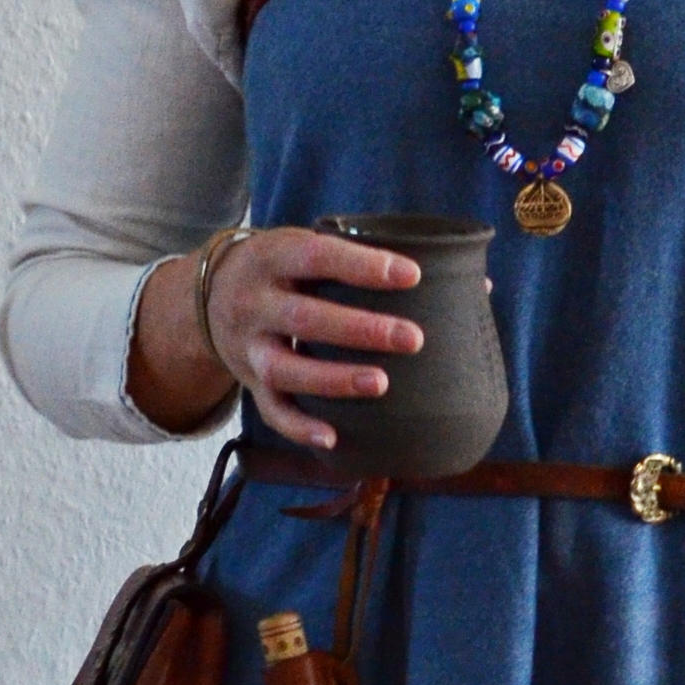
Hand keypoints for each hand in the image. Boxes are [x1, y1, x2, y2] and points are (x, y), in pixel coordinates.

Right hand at [128, 225, 425, 446]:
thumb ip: (377, 260)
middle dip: (360, 329)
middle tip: (414, 339)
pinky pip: (271, 411)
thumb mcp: (311, 247)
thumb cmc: (287, 270)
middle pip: (304, 317)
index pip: (318, 256)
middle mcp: (254, 301)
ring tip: (382, 384)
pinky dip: (299, 427)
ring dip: (333, 379)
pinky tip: (334, 438)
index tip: (412, 275)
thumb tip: (477, 281)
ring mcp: (249, 346)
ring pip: (285, 368)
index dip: (363, 266)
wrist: (208, 296)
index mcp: (275, 256)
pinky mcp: (250, 383)